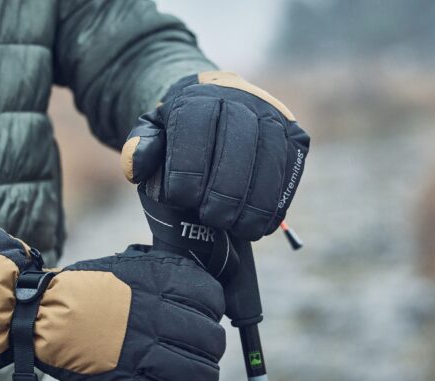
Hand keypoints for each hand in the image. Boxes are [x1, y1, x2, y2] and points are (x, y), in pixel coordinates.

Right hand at [0, 218, 225, 380]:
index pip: (214, 300)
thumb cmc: (88, 289)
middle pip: (212, 342)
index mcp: (159, 283)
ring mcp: (143, 355)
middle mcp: (157, 317)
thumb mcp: (131, 265)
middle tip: (196, 351)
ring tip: (191, 379)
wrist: (40, 315)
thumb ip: (168, 276)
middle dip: (209, 349)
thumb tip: (205, 293)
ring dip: (203, 380)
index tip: (202, 317)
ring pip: (203, 377)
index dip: (213, 312)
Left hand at [121, 71, 309, 240]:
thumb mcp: (152, 130)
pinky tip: (260, 225)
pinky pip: (291, 171)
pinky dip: (277, 202)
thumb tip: (138, 171)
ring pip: (271, 160)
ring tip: (239, 230)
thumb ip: (140, 148)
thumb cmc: (180, 129)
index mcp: (202, 96)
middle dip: (226, 190)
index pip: (198, 128)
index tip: (180, 199)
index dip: (190, 167)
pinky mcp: (296, 137)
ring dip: (256, 202)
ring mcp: (274, 117)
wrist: (218, 104)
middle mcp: (243, 99)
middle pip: (239, 146)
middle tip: (212, 219)